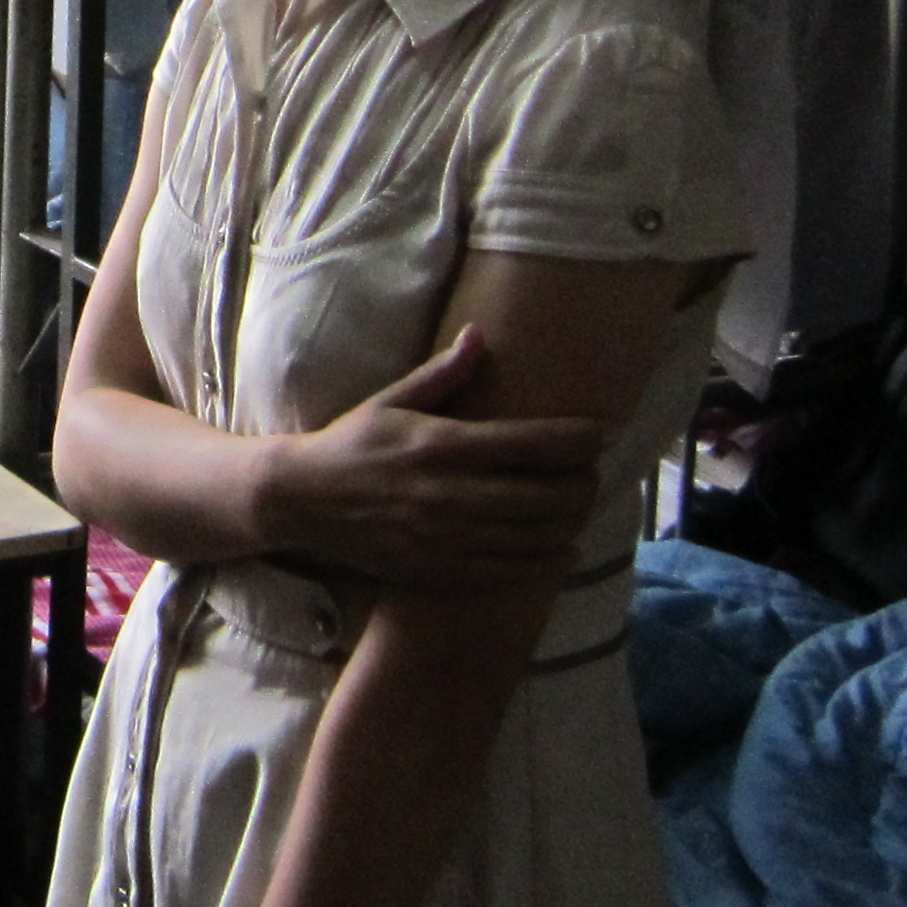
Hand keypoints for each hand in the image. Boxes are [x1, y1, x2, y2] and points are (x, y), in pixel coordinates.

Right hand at [260, 328, 606, 589]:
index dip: (576, 440)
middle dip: (582, 485)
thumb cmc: (352, 443)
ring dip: (569, 523)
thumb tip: (480, 334)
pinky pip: (507, 572)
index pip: (528, 443)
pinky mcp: (438, 570)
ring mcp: (445, 537)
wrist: (303, 501)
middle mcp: (448, 493)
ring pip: (532, 537)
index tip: (603, 434)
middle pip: (542, 495)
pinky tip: (565, 551)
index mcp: (440, 444)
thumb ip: (443, 373)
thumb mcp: (391, 399)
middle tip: (596, 475)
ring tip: (584, 509)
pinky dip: (545, 563)